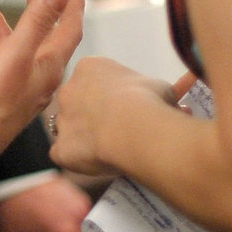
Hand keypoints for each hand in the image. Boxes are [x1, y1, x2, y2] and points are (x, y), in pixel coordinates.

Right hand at [0, 0, 84, 176]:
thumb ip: (37, 21)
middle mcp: (42, 81)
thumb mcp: (16, 52)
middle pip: (47, 40)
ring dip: (9, 32)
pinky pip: (4, 69)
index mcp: (50, 68)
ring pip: (21, 54)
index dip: (73, 5)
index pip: (70, 30)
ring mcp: (23, 92)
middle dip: (41, 13)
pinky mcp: (4, 102)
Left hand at [50, 57, 194, 176]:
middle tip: (118, 130)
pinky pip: (65, 155)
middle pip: (77, 103)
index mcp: (90, 68)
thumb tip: (171, 103)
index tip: (126, 107)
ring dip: (85, 138)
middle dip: (94, 116)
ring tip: (111, 149)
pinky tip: (98, 164)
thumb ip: (156, 92)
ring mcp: (61, 119)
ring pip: (69, 130)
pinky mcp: (60, 148)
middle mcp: (68, 90)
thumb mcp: (160, 86)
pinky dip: (80, 161)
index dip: (110, 96)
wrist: (134, 126)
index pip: (93, 79)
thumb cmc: (149, 101)